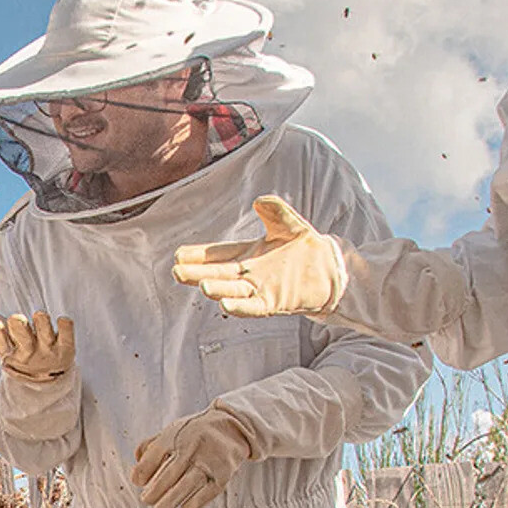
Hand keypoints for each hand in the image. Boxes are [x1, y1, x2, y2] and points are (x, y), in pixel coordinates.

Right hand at [0, 304, 75, 380]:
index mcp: (9, 351)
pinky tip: (62, 320)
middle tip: (16, 319)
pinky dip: (66, 327)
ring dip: (41, 323)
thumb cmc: (21, 347)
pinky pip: (68, 337)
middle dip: (19, 326)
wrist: (48, 375)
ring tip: (39, 316)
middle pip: (22, 338)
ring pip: (44, 333)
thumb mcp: (2, 336)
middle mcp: (28, 351)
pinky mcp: (66, 348)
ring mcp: (47, 350)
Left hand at [131, 404, 260, 507]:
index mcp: (175, 436)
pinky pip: (207, 492)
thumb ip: (150, 446)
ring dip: (170, 501)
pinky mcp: (223, 474)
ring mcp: (209, 461)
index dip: (142, 472)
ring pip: (187, 484)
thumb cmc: (195, 432)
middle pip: (169, 474)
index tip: (138, 482)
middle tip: (147, 500)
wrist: (232, 426)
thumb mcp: (172, 430)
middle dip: (154, 492)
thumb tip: (136, 469)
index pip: (153, 455)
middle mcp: (192, 447)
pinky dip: (194, 503)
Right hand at [171, 196, 346, 317]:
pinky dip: (240, 307)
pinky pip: (253, 307)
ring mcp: (261, 290)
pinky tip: (225, 305)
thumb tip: (260, 200)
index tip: (178, 255)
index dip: (199, 255)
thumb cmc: (306, 249)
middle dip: (198, 274)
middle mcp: (249, 274)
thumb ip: (276, 212)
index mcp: (248, 255)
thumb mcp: (290, 225)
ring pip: (233, 290)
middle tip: (177, 272)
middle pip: (219, 274)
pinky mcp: (275, 302)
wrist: (331, 270)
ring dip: (217, 289)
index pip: (218, 255)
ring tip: (201, 286)